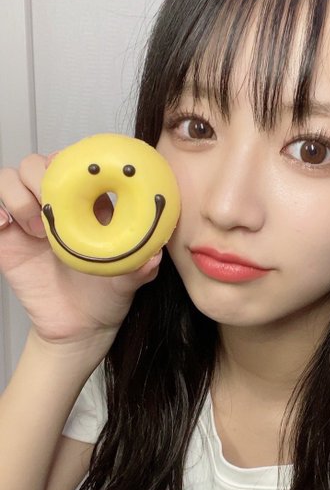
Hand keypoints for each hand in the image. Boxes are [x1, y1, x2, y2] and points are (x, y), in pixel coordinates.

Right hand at [0, 152, 160, 350]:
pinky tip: (7, 227)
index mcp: (89, 205)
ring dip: (19, 196)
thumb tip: (154, 255)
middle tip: (52, 207)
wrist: (80, 328)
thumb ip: (140, 267)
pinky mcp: (8, 240)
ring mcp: (29, 221)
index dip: (72, 161)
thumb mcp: (128, 281)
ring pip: (10, 179)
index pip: (74, 163)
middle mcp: (57, 206)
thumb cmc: (107, 296)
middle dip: (41, 177)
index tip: (80, 178)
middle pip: (37, 164)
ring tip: (36, 231)